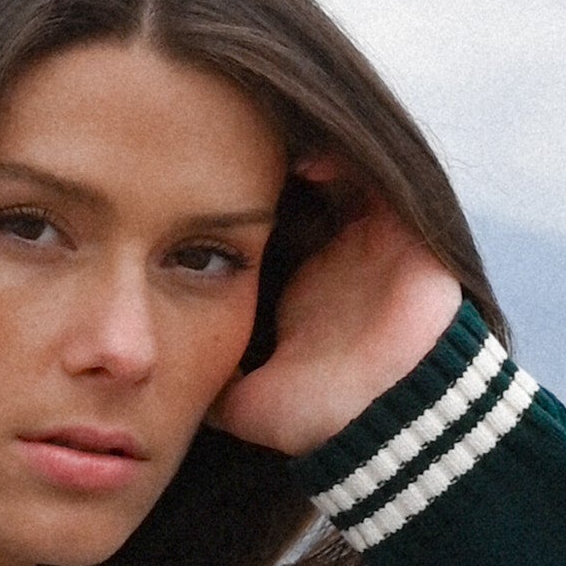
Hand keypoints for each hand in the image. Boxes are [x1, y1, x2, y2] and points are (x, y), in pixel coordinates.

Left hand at [209, 160, 466, 458]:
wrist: (381, 425)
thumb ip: (207, 384)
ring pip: (346, 171)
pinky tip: (307, 161)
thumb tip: (153, 390)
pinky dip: (351, 160)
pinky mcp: (413, 237)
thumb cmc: (317, 417)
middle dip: (274, 158)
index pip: (276, 217)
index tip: (200, 178)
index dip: (244, 192)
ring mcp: (380, 243)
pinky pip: (385, 179)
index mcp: (305, 281)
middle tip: (230, 140)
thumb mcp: (245, 397)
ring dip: (310, 150)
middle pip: (310, 185)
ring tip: (266, 139)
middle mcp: (343, 255)